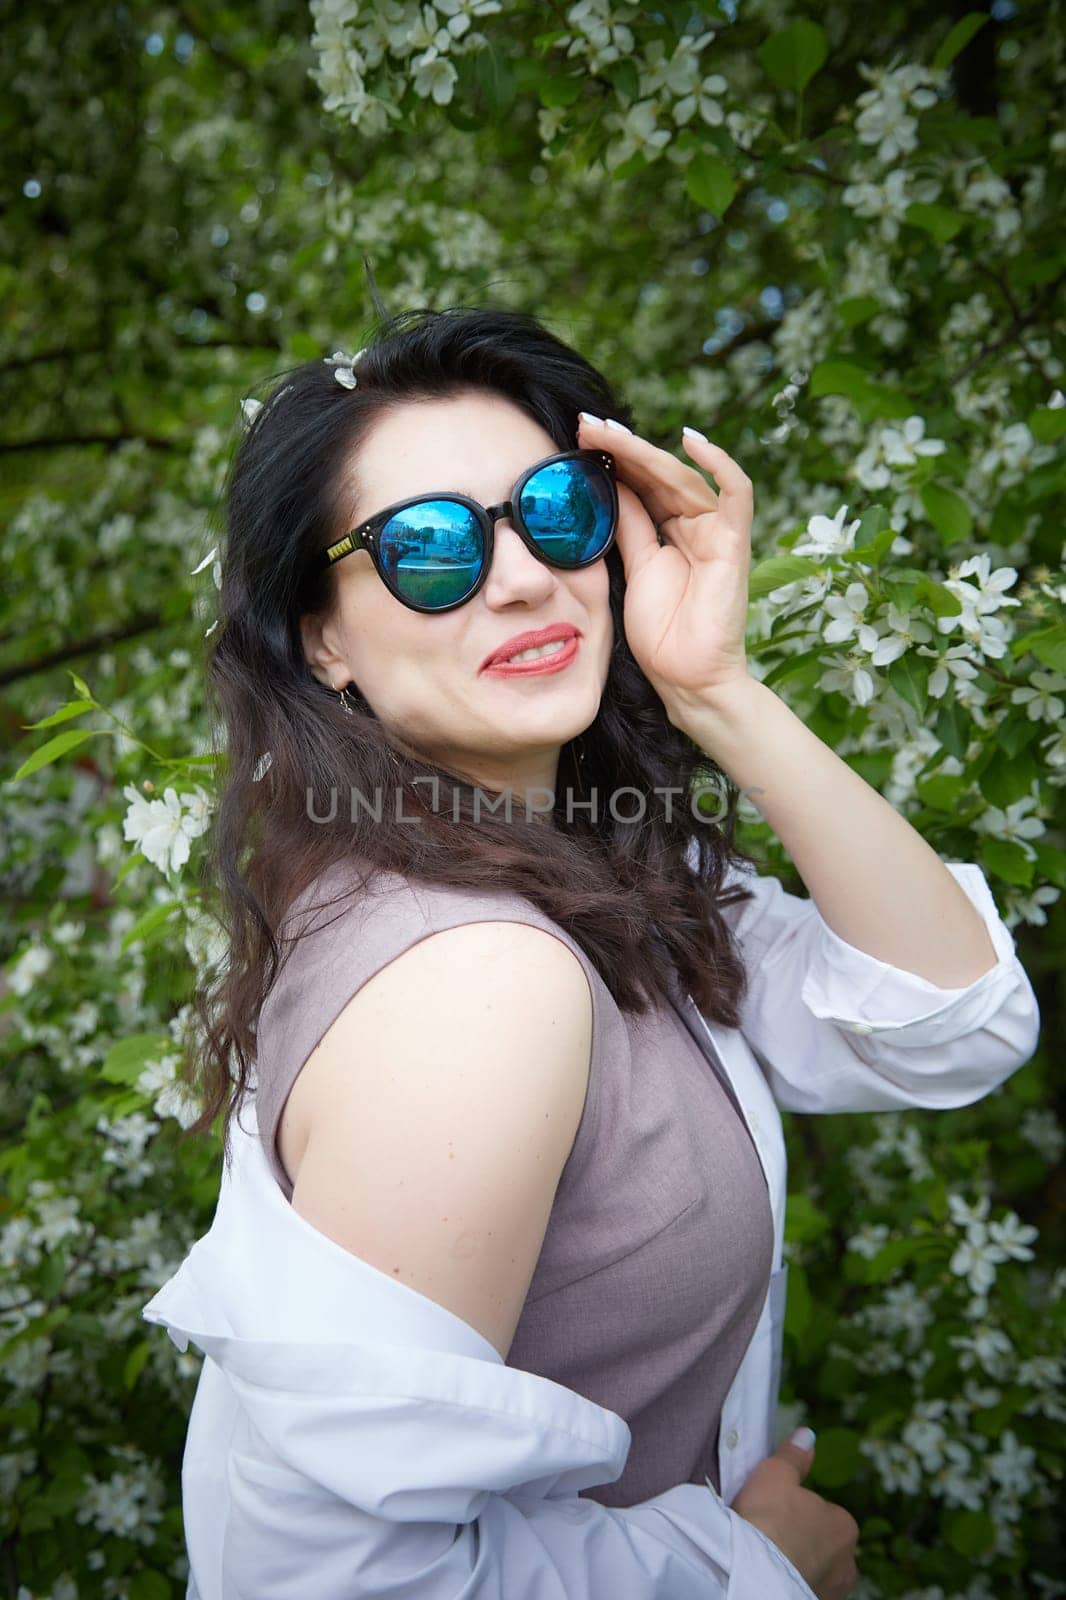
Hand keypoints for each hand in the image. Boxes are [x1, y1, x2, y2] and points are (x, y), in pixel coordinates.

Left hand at [577, 415, 753, 724]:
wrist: (685, 679)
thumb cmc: (660, 634)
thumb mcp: (632, 567)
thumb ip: (627, 524)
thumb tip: (607, 481)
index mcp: (668, 531)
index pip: (641, 483)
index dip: (613, 458)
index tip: (578, 436)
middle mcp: (694, 525)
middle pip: (658, 474)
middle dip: (621, 447)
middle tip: (586, 423)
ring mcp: (716, 532)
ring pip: (684, 477)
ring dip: (647, 451)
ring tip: (609, 431)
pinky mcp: (733, 543)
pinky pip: (736, 494)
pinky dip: (719, 463)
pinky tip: (691, 440)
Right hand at [732, 1433, 860, 1599]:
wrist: (753, 1575)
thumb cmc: (767, 1520)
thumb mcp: (776, 1474)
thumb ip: (794, 1456)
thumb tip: (808, 1435)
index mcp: (845, 1526)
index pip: (824, 1513)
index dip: (796, 1511)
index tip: (775, 1513)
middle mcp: (848, 1563)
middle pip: (822, 1544)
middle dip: (802, 1541)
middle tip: (771, 1536)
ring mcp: (833, 1591)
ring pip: (815, 1570)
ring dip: (798, 1565)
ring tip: (769, 1559)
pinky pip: (803, 1588)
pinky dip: (790, 1583)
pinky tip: (771, 1575)